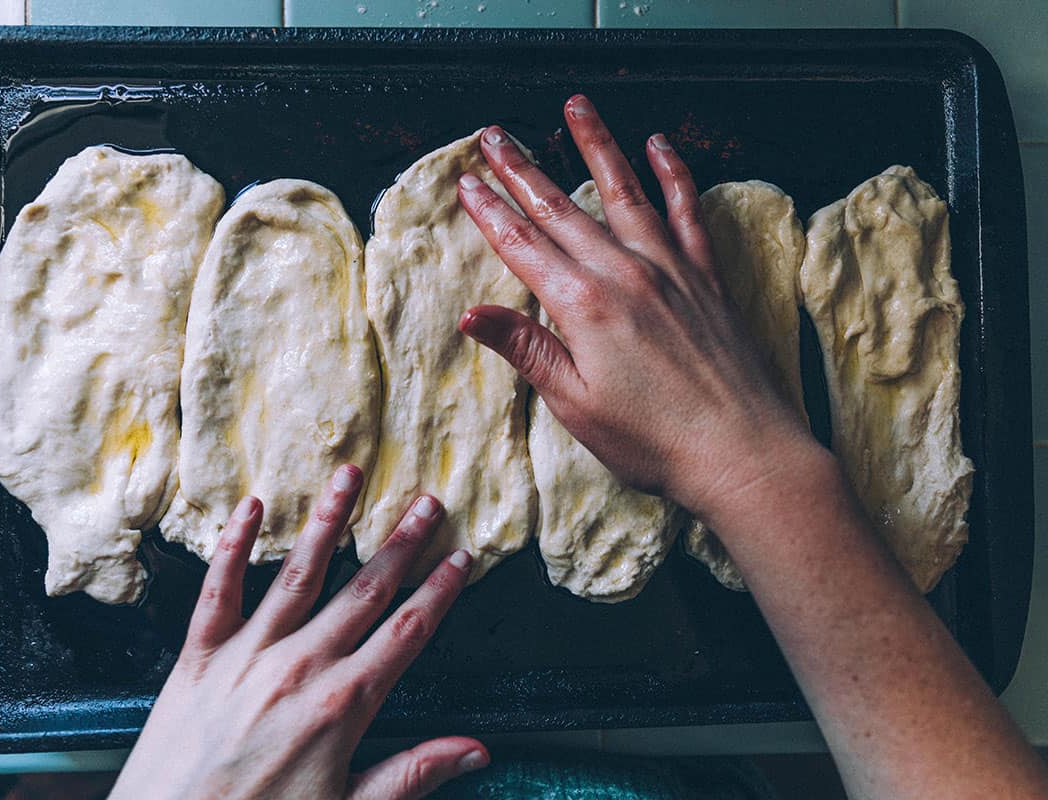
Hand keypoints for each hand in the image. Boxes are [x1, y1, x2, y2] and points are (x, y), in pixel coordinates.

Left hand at [111, 465, 487, 799]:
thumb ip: (413, 775)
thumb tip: (475, 751)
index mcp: (343, 704)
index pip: (407, 632)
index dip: (439, 592)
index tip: (460, 557)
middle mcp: (300, 666)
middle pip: (364, 590)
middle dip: (401, 542)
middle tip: (426, 503)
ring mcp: (248, 654)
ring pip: (299, 573)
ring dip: (328, 520)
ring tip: (350, 476)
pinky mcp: (199, 655)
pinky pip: (219, 589)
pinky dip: (234, 545)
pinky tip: (251, 507)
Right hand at [457, 95, 815, 517]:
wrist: (742, 452)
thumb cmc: (655, 441)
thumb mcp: (576, 405)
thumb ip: (528, 350)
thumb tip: (471, 316)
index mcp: (584, 307)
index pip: (523, 247)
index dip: (489, 212)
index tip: (466, 184)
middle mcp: (625, 274)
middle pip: (562, 210)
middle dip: (522, 170)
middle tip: (495, 136)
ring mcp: (670, 268)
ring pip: (624, 192)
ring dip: (596, 146)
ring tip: (575, 107)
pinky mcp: (706, 276)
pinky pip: (688, 210)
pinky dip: (674, 173)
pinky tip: (660, 144)